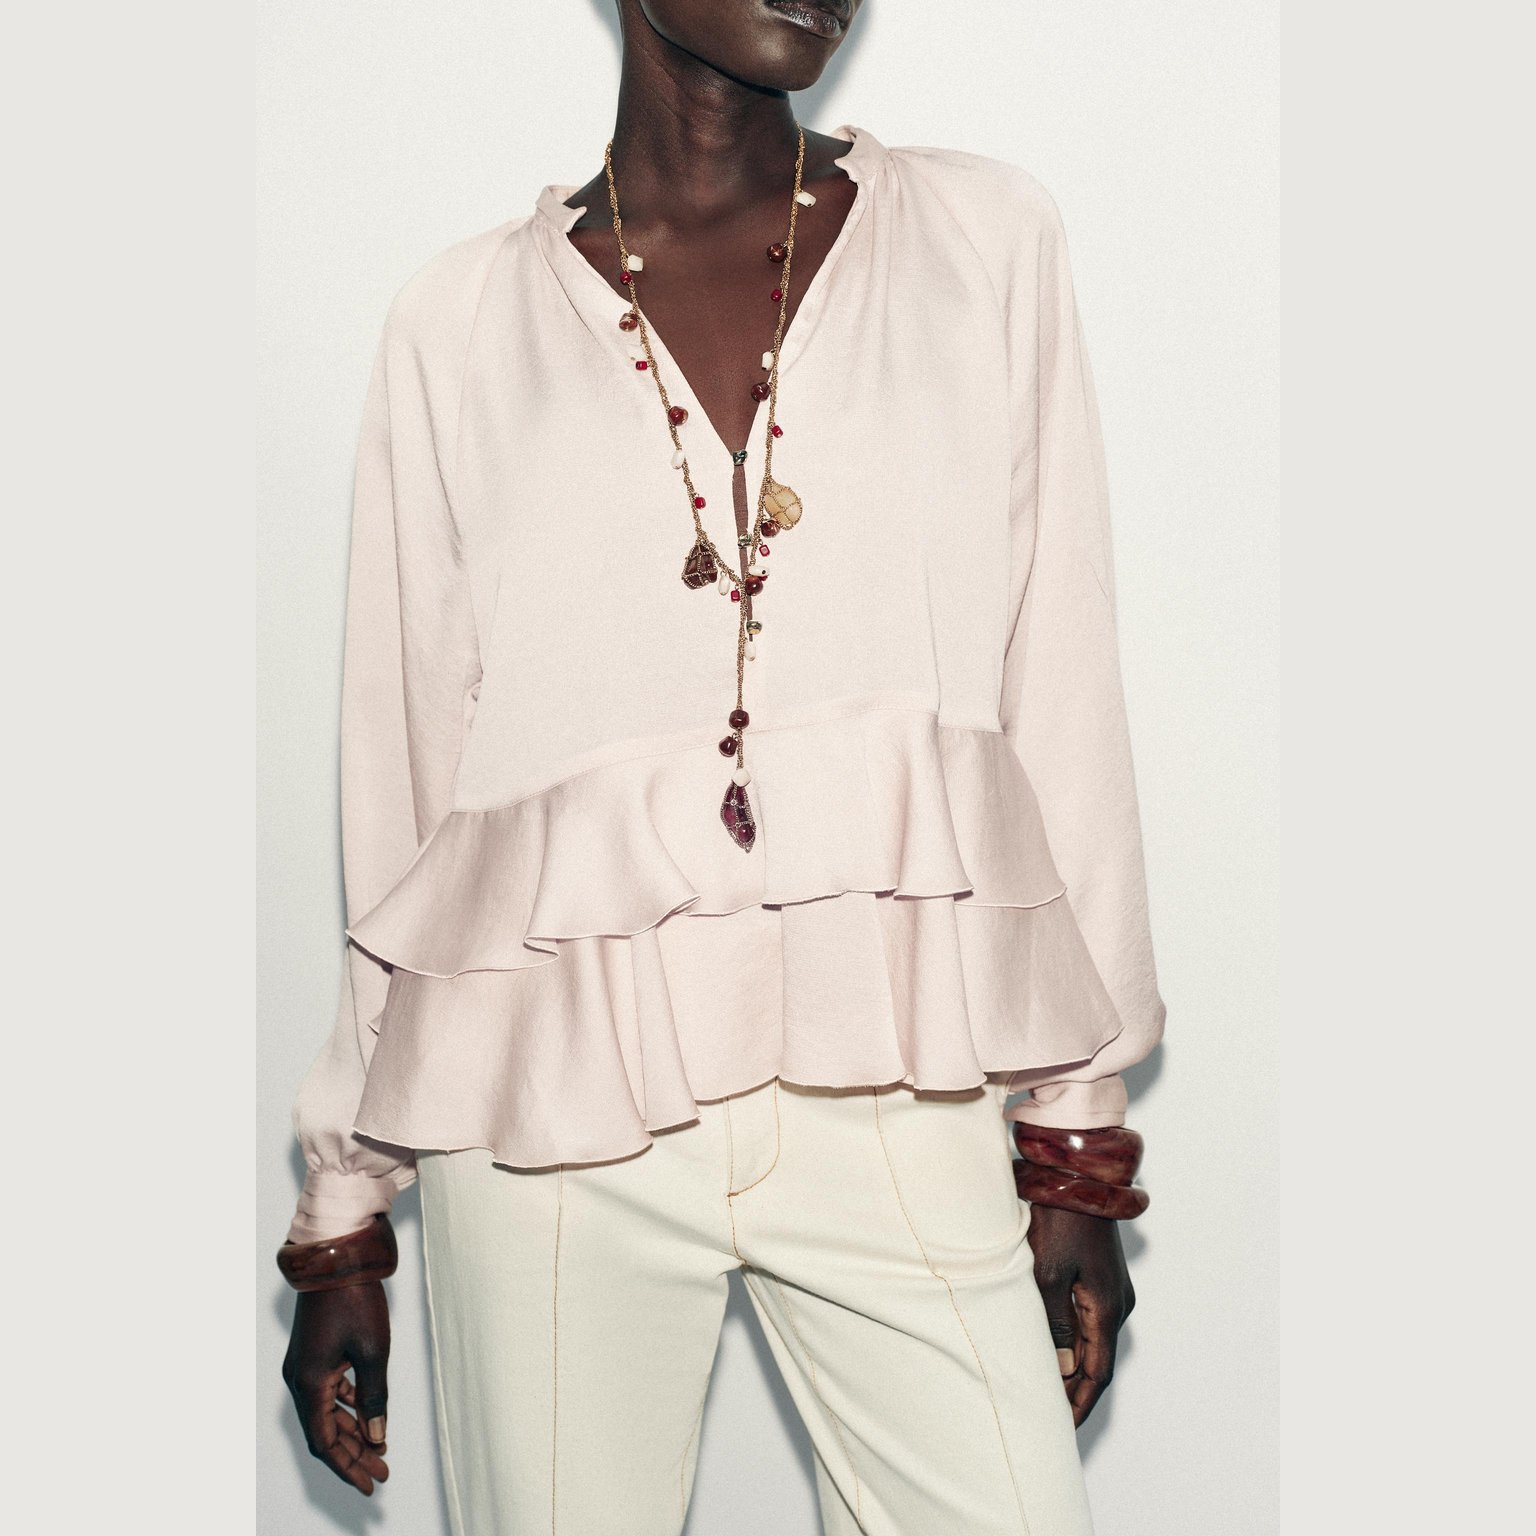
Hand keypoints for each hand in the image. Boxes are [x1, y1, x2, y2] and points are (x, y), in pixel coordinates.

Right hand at [282, 1280, 391, 1494]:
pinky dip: (348, 1406)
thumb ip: (374, 1397)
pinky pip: (328, 1391)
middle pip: (326, 1431)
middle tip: (381, 1472)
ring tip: (379, 1448)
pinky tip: (366, 1412)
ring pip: (327, 1412)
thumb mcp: (373, 1352)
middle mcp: (300, 1379)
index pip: (326, 1442)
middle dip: (353, 1455)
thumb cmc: (353, 1300)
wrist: (335, 1256)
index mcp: (309, 1384)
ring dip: (352, 1431)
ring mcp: (305, 1365)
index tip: (371, 1484)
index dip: (349, 1467)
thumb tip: (377, 1435)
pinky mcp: (314, 1352)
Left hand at [1026, 1204, 1134, 1426]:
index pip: (1098, 1372)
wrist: (1078, 1175)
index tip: (1062, 1427)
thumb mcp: (1048, 1274)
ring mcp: (1112, 1288)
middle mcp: (1118, 1303)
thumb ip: (1056, 1324)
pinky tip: (1052, 1343)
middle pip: (1097, 1360)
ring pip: (1093, 1339)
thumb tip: (1066, 1366)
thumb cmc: (1060, 1219)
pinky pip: (1089, 1318)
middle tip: (1047, 1413)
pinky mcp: (1101, 1274)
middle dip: (1075, 1389)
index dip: (1080, 1402)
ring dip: (1073, 1364)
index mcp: (1107, 1309)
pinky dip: (1073, 1339)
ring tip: (1045, 1385)